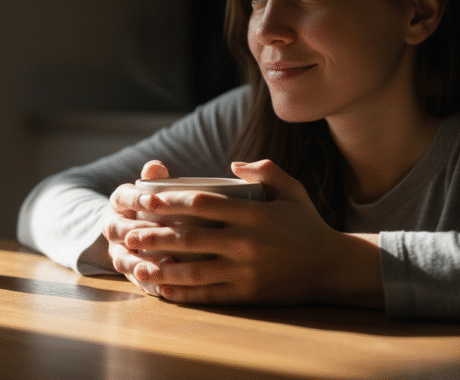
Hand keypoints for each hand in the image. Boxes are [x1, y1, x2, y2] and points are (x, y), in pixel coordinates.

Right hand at [103, 160, 174, 296]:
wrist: (149, 229)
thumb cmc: (158, 205)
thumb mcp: (157, 191)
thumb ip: (155, 180)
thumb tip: (155, 166)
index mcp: (119, 203)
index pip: (121, 197)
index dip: (135, 200)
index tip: (153, 201)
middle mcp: (113, 227)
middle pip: (116, 230)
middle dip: (138, 232)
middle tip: (161, 233)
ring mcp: (118, 252)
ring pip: (122, 259)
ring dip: (141, 263)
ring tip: (167, 264)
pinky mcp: (129, 274)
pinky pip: (136, 281)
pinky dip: (150, 285)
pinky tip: (167, 288)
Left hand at [122, 160, 382, 306]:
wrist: (331, 266)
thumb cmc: (307, 224)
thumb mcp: (291, 189)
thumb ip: (264, 171)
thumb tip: (233, 165)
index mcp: (253, 213)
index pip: (202, 203)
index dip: (169, 201)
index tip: (146, 199)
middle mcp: (247, 242)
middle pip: (190, 237)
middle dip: (154, 234)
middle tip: (128, 232)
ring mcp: (246, 270)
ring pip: (194, 269)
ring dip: (161, 266)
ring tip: (136, 262)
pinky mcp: (248, 294)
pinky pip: (209, 294)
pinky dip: (183, 293)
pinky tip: (163, 289)